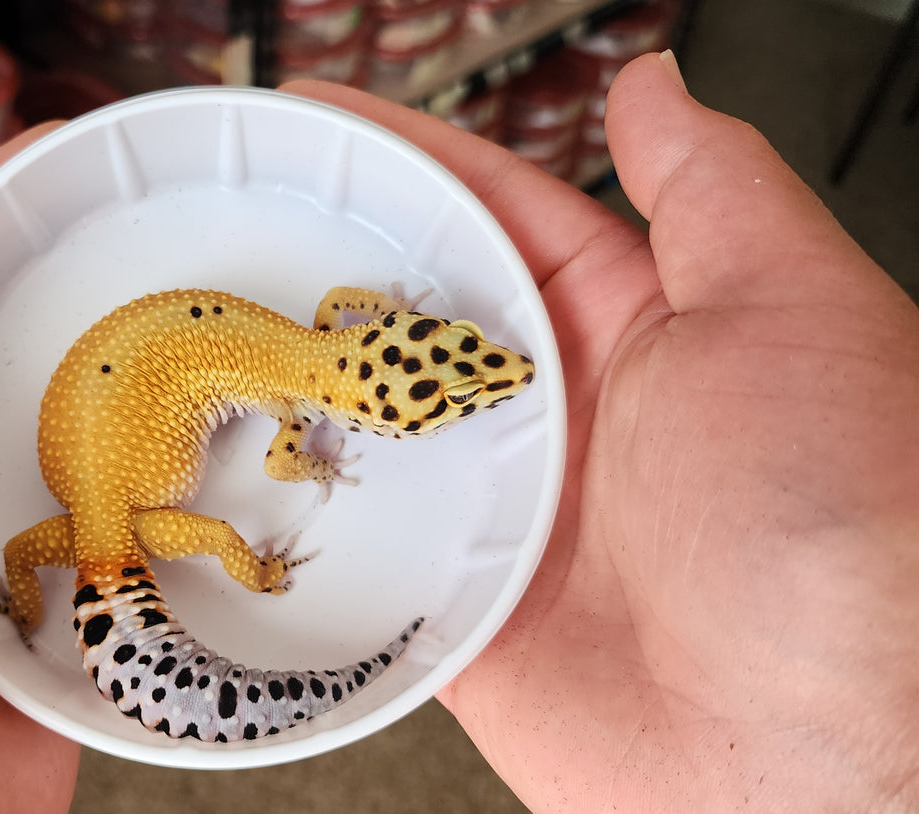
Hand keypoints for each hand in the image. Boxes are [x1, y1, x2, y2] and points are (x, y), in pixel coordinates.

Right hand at [289, 54, 918, 810]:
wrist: (826, 758)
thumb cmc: (849, 530)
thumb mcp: (791, 312)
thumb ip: (710, 192)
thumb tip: (654, 87)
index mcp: (638, 334)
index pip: (499, 213)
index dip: (408, 160)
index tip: (321, 126)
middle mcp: (564, 421)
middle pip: (417, 319)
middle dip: (328, 266)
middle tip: (233, 225)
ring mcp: (506, 519)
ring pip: (374, 432)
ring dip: (299, 391)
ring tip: (205, 338)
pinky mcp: (462, 617)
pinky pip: (361, 558)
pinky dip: (303, 523)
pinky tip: (240, 479)